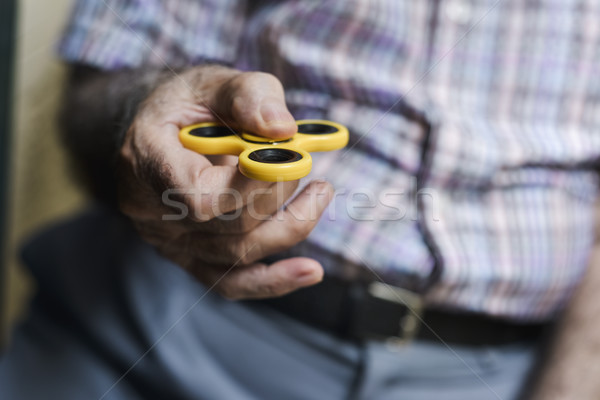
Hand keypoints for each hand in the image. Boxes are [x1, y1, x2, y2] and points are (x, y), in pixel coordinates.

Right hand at [117, 66, 332, 298]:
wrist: (167, 130)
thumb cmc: (192, 103)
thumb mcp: (216, 81)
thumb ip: (249, 97)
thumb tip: (284, 130)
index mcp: (147, 156)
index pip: (197, 194)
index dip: (250, 186)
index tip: (288, 159)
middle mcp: (148, 208)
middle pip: (225, 226)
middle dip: (280, 196)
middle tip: (306, 165)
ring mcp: (167, 239)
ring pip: (235, 255)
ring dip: (289, 227)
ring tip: (319, 194)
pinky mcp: (188, 256)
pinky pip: (229, 283)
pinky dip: (273, 281)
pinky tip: (310, 272)